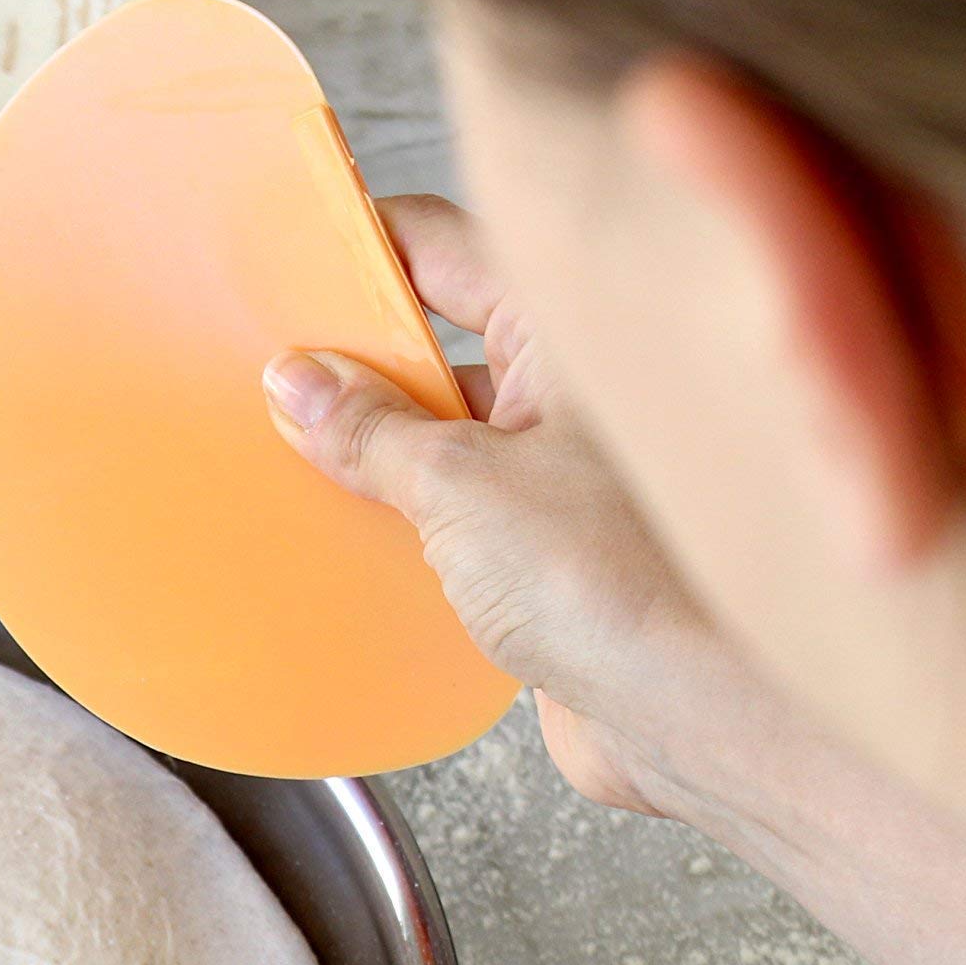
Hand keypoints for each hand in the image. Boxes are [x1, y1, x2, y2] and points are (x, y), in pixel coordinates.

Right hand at [262, 193, 737, 817]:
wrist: (699, 716)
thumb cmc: (622, 580)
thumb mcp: (459, 486)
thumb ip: (371, 431)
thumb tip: (299, 380)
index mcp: (568, 330)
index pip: (447, 250)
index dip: (364, 248)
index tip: (287, 258)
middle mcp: (574, 392)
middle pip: (442, 343)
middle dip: (356, 361)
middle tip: (266, 371)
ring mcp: (564, 474)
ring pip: (448, 437)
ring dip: (376, 453)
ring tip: (286, 459)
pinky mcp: (551, 556)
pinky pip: (458, 517)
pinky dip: (404, 523)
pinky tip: (343, 537)